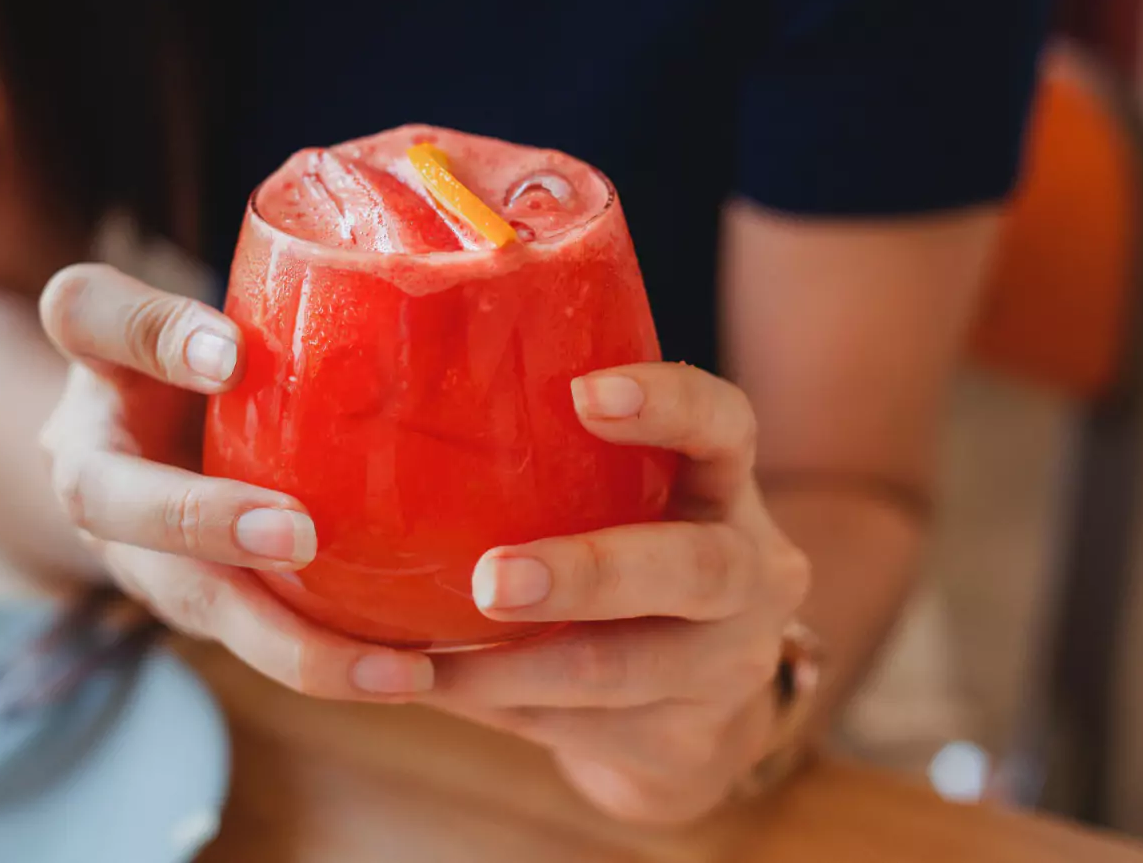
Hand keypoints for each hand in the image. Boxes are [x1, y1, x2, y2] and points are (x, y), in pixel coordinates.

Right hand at [37, 264, 434, 698]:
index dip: (152, 334)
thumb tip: (313, 313)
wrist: (156, 445)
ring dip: (288, 643)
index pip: (88, 318)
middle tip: (295, 535)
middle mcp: (98, 470)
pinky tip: (411, 675)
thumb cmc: (202, 362)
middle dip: (204, 523)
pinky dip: (328, 660)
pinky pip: (257, 636)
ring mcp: (143, 551)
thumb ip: (238, 303)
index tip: (228, 351)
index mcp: (98, 363)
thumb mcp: (207, 314)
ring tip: (392, 670)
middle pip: (118, 502)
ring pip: (196, 604)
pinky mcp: (202, 602)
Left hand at [422, 363, 811, 823]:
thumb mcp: (626, 504)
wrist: (694, 710)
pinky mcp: (684, 747)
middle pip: (694, 570)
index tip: (585, 394)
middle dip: (588, 574)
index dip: (670, 405)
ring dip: (508, 666)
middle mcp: (752, 577)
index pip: (726, 427)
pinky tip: (431, 687)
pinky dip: (494, 706)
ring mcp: (729, 671)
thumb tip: (390, 407)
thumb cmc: (626, 561)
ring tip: (422, 658)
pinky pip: (576, 729)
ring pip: (617, 670)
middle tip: (492, 578)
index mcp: (726, 490)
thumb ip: (558, 460)